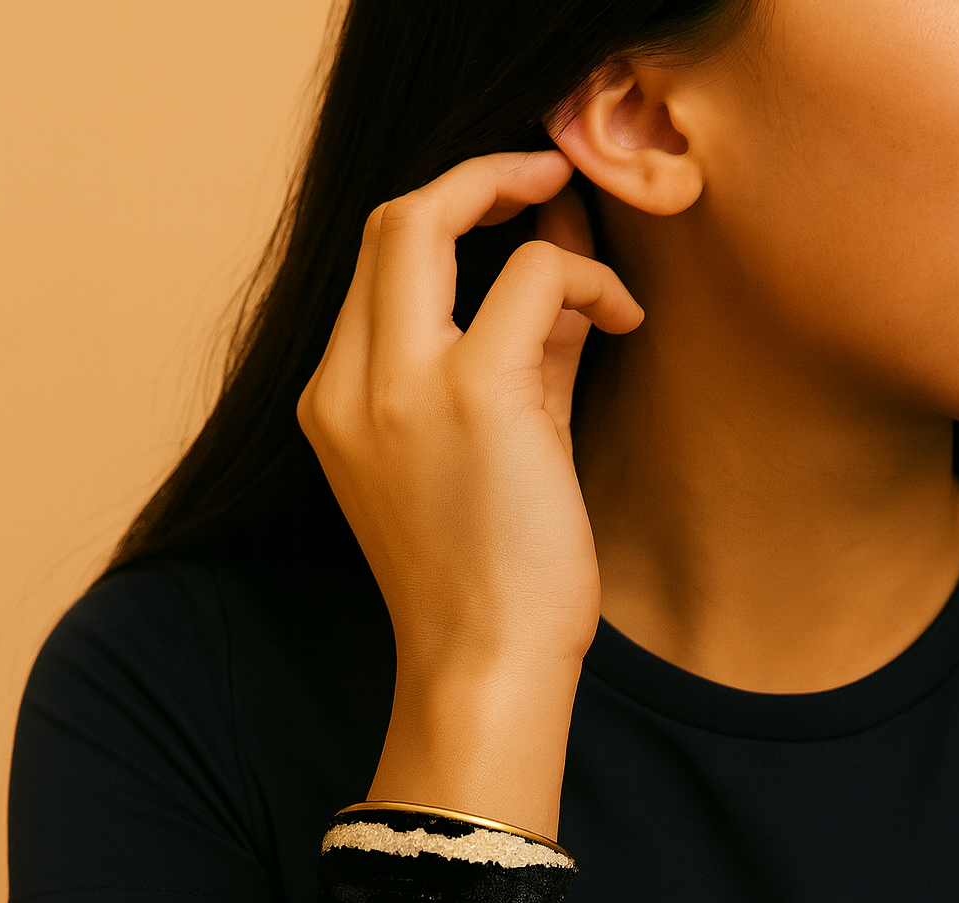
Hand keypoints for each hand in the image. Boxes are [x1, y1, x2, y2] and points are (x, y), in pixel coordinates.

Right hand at [297, 151, 643, 674]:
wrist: (485, 667)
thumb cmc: (487, 577)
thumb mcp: (485, 452)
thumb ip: (508, 358)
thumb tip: (553, 270)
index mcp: (336, 402)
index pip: (377, 266)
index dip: (451, 217)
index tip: (513, 214)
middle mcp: (348, 384)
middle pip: (386, 219)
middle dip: (476, 180)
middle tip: (546, 182)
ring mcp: (399, 385)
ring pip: (431, 215)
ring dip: (528, 214)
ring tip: (597, 284)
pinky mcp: (472, 394)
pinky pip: (532, 275)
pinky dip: (586, 280)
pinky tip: (622, 319)